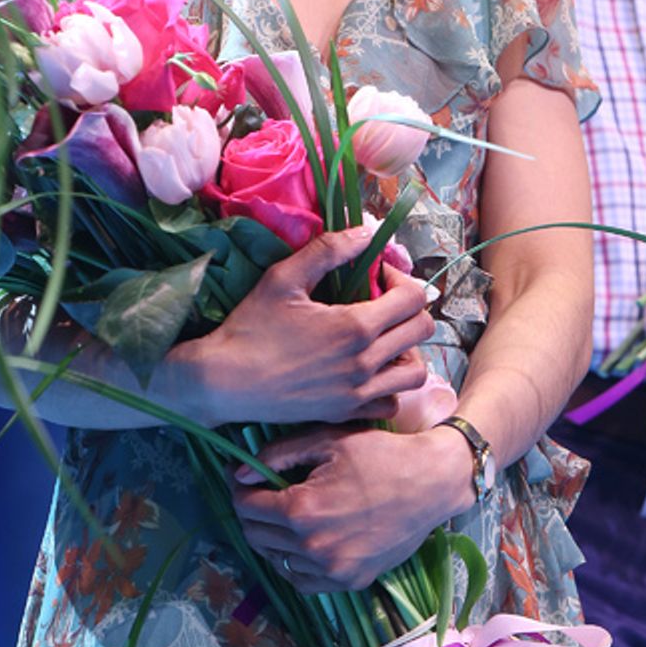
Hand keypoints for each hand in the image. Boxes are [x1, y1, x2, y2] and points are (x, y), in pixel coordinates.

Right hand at [188, 227, 434, 426]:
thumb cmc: (250, 326)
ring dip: (407, 350)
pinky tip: (369, 371)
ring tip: (382, 337)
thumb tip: (366, 232)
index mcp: (355, 326)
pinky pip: (391, 403)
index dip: (402, 278)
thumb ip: (328, 250)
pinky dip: (390, 386)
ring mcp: (357, 393)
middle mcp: (364, 363)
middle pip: (422, 330)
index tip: (377, 276)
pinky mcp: (344, 414)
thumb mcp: (283, 277)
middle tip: (382, 301)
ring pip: (415, 372)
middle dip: (409, 308)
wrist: (223, 382)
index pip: (414, 298)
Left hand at [231, 423, 474, 592]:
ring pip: (276, 559)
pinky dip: (295, 563)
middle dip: (251, 512)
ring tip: (285, 515)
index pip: (246, 506)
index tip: (243, 478)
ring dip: (272, 537)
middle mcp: (312, 545)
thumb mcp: (328, 440)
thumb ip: (277, 454)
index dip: (240, 489)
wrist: (431, 483)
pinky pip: (303, 581)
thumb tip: (238, 472)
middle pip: (255, 535)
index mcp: (302, 509)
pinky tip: (304, 541)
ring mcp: (332, 569)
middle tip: (262, 494)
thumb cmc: (380, 454)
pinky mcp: (350, 581)